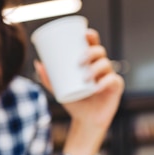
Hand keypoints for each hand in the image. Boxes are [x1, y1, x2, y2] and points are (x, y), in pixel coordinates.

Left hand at [35, 29, 124, 154]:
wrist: (85, 120)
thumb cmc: (74, 102)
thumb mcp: (59, 90)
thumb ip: (48, 78)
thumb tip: (38, 63)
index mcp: (90, 62)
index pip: (92, 45)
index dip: (91, 36)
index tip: (84, 33)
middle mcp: (101, 67)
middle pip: (100, 52)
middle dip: (91, 52)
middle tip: (79, 61)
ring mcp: (109, 76)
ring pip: (106, 64)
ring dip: (95, 68)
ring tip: (85, 77)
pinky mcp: (115, 88)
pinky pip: (113, 81)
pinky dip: (105, 82)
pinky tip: (98, 86)